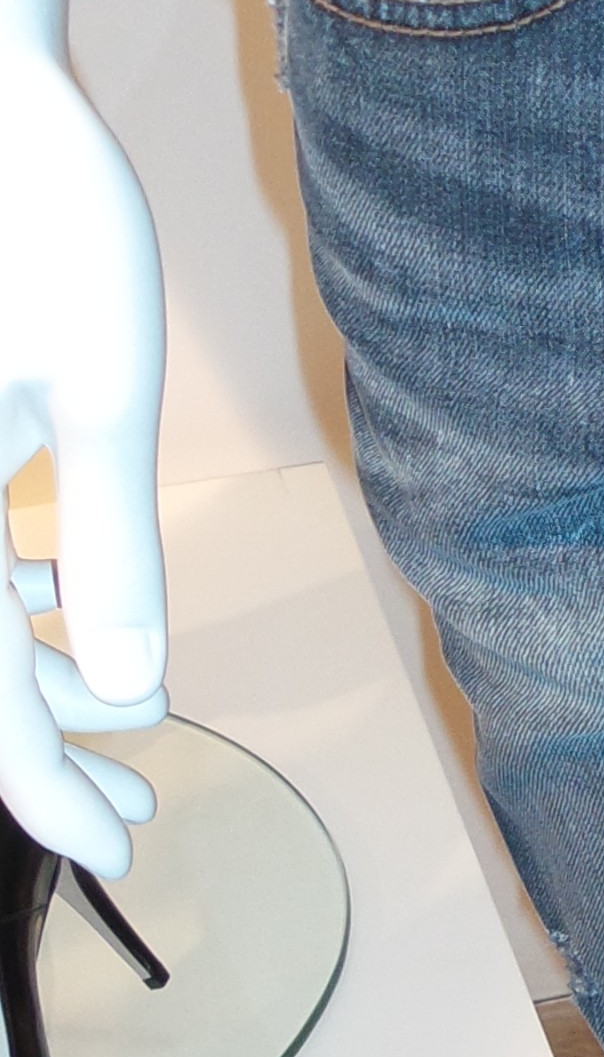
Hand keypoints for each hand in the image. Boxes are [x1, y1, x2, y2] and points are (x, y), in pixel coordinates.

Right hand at [0, 45, 167, 874]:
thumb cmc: (34, 210)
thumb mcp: (104, 390)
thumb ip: (111, 549)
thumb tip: (129, 689)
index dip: (47, 792)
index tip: (114, 846)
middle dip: (38, 751)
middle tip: (132, 802)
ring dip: (19, 676)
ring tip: (112, 704)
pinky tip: (55, 599)